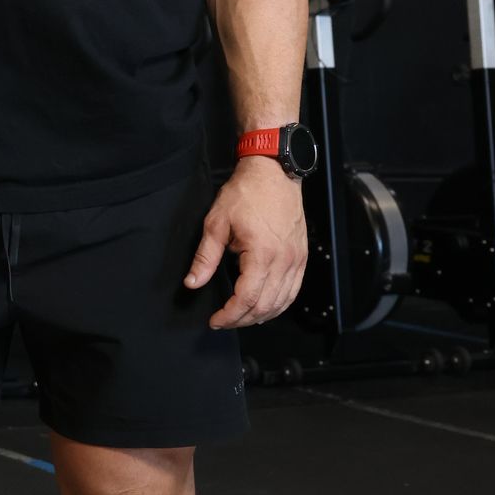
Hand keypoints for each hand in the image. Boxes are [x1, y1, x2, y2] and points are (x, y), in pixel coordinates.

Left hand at [184, 158, 306, 328]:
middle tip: (223, 321)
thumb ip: (205, 257)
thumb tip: (193, 282)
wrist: (274, 173)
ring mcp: (297, 260)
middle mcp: (284, 261)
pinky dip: (279, 304)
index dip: (229, 315)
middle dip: (242, 319)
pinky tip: (264, 308)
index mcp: (262, 254)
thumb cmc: (246, 193)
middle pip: (265, 306)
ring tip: (240, 318)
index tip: (215, 320)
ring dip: (261, 315)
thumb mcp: (217, 223)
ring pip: (282, 302)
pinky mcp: (302, 257)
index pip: (247, 298)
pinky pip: (293, 291)